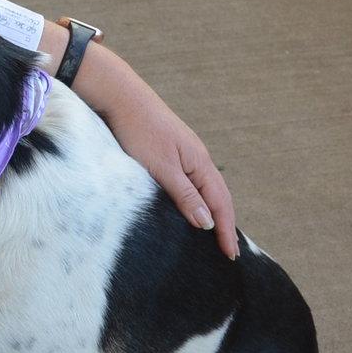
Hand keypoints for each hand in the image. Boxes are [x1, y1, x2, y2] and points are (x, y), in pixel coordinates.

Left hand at [78, 47, 239, 259]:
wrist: (121, 97)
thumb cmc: (139, 131)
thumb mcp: (162, 168)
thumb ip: (185, 195)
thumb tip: (207, 223)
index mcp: (200, 163)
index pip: (221, 203)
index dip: (226, 230)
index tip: (230, 255)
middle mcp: (198, 158)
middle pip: (219, 196)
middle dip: (225, 224)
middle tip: (229, 252)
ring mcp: (186, 154)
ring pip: (207, 189)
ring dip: (213, 213)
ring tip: (215, 235)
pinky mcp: (172, 152)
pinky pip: (193, 182)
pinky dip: (199, 200)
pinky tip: (192, 207)